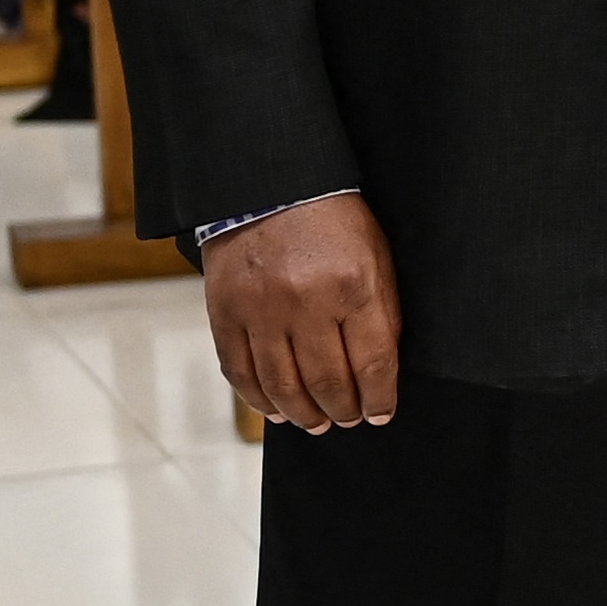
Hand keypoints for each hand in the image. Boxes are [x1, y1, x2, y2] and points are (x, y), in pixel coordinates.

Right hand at [202, 195, 402, 432]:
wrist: (270, 182)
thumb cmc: (333, 221)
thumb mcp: (376, 257)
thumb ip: (380, 312)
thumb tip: (380, 372)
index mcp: (355, 286)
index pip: (374, 364)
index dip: (379, 399)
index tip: (381, 414)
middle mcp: (307, 302)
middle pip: (328, 382)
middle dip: (343, 411)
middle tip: (348, 419)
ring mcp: (261, 309)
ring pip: (282, 385)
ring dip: (303, 414)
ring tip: (315, 423)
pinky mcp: (225, 310)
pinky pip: (240, 370)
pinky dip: (258, 399)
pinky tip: (275, 410)